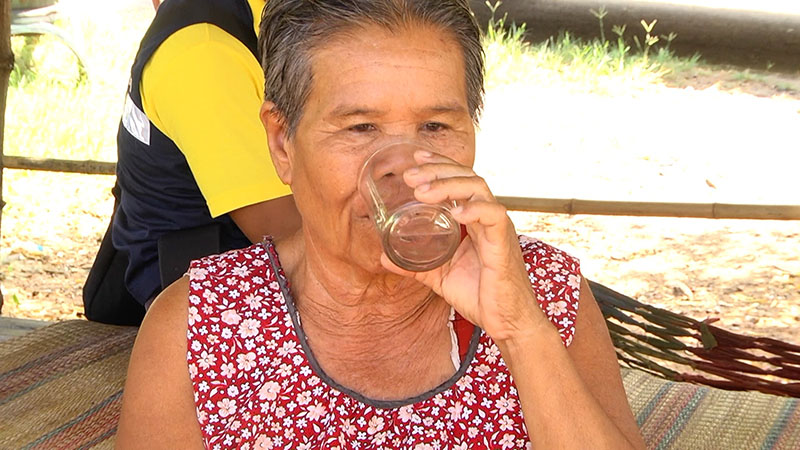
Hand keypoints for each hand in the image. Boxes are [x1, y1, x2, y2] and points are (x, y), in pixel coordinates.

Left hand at [380, 150, 549, 341]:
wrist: (506, 322)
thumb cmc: (479, 296)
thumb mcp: (439, 277)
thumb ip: (414, 265)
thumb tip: (383, 256)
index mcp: (475, 221)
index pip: (460, 180)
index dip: (439, 165)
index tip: (415, 159)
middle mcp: (488, 218)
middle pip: (467, 176)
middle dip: (438, 170)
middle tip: (410, 175)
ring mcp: (498, 229)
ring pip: (478, 188)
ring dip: (449, 185)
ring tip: (422, 192)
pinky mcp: (504, 244)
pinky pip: (494, 216)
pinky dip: (474, 209)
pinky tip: (455, 212)